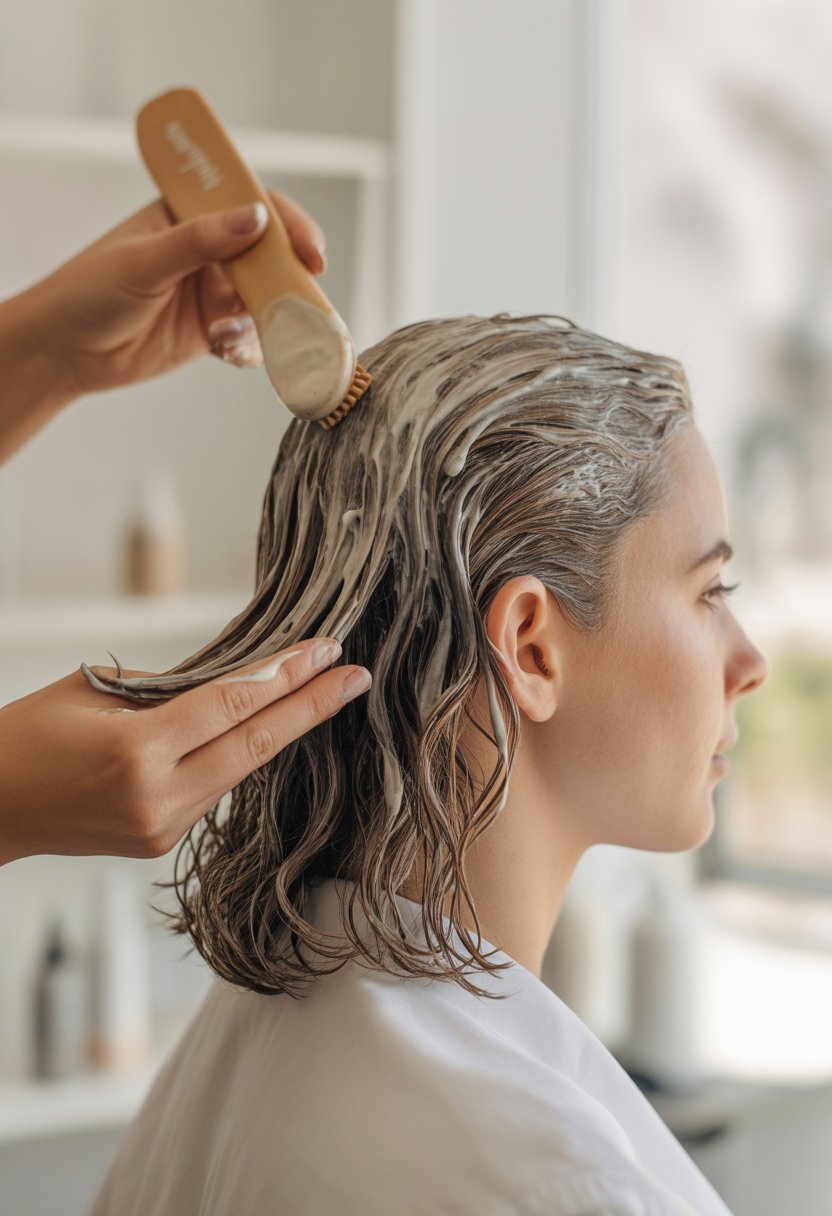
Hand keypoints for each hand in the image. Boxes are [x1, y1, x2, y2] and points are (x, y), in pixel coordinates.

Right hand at [0, 638, 369, 864]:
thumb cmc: (27, 737)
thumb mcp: (95, 692)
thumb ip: (170, 688)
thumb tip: (235, 680)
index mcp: (137, 753)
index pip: (233, 705)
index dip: (287, 676)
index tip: (328, 650)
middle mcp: (158, 798)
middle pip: (257, 745)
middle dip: (313, 708)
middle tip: (357, 676)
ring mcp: (162, 828)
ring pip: (240, 769)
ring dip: (280, 730)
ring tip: (319, 691)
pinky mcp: (161, 842)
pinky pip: (214, 788)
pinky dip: (238, 756)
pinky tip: (260, 728)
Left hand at [30, 190, 326, 397]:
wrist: (65, 352)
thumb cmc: (89, 292)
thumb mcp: (145, 259)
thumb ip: (201, 240)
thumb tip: (255, 218)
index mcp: (189, 216)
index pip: (250, 206)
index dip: (287, 225)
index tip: (309, 250)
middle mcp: (207, 251)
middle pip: (269, 256)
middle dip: (289, 278)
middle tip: (303, 299)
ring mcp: (211, 292)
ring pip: (265, 300)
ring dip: (270, 318)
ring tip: (249, 332)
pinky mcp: (211, 332)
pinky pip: (250, 338)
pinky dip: (250, 347)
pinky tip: (225, 351)